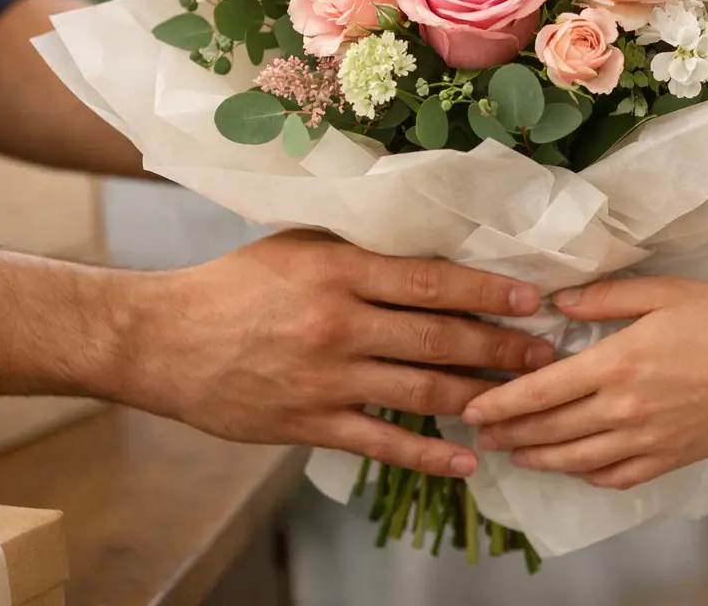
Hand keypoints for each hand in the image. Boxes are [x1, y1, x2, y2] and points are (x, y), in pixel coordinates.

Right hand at [122, 231, 552, 477]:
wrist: (162, 340)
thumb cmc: (233, 285)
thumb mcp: (297, 246)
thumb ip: (358, 250)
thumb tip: (428, 247)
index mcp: (338, 269)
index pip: (432, 281)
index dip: (489, 292)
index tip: (532, 299)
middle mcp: (338, 322)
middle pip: (438, 337)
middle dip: (501, 348)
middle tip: (545, 354)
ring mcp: (325, 378)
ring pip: (421, 391)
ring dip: (479, 397)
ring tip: (521, 402)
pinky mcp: (309, 422)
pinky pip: (382, 442)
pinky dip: (429, 456)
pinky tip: (467, 461)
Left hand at [461, 277, 707, 490]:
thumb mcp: (666, 291)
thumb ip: (607, 298)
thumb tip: (560, 303)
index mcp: (617, 363)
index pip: (541, 390)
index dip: (501, 402)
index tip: (472, 406)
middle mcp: (623, 408)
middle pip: (549, 430)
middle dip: (508, 434)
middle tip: (479, 434)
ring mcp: (646, 440)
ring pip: (576, 460)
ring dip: (538, 459)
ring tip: (515, 455)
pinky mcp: (669, 458)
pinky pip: (616, 477)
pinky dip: (587, 476)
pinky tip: (575, 468)